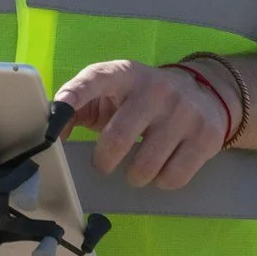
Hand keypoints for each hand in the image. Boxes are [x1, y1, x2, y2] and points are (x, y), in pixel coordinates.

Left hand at [54, 58, 226, 188]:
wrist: (204, 92)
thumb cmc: (141, 99)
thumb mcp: (111, 93)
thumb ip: (77, 107)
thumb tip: (51, 135)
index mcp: (124, 74)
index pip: (93, 80)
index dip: (71, 99)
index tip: (52, 125)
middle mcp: (154, 89)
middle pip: (118, 138)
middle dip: (104, 161)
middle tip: (103, 164)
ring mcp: (183, 112)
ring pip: (146, 165)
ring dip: (133, 176)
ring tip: (134, 168)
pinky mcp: (205, 136)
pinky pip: (173, 177)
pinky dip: (161, 181)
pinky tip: (160, 169)